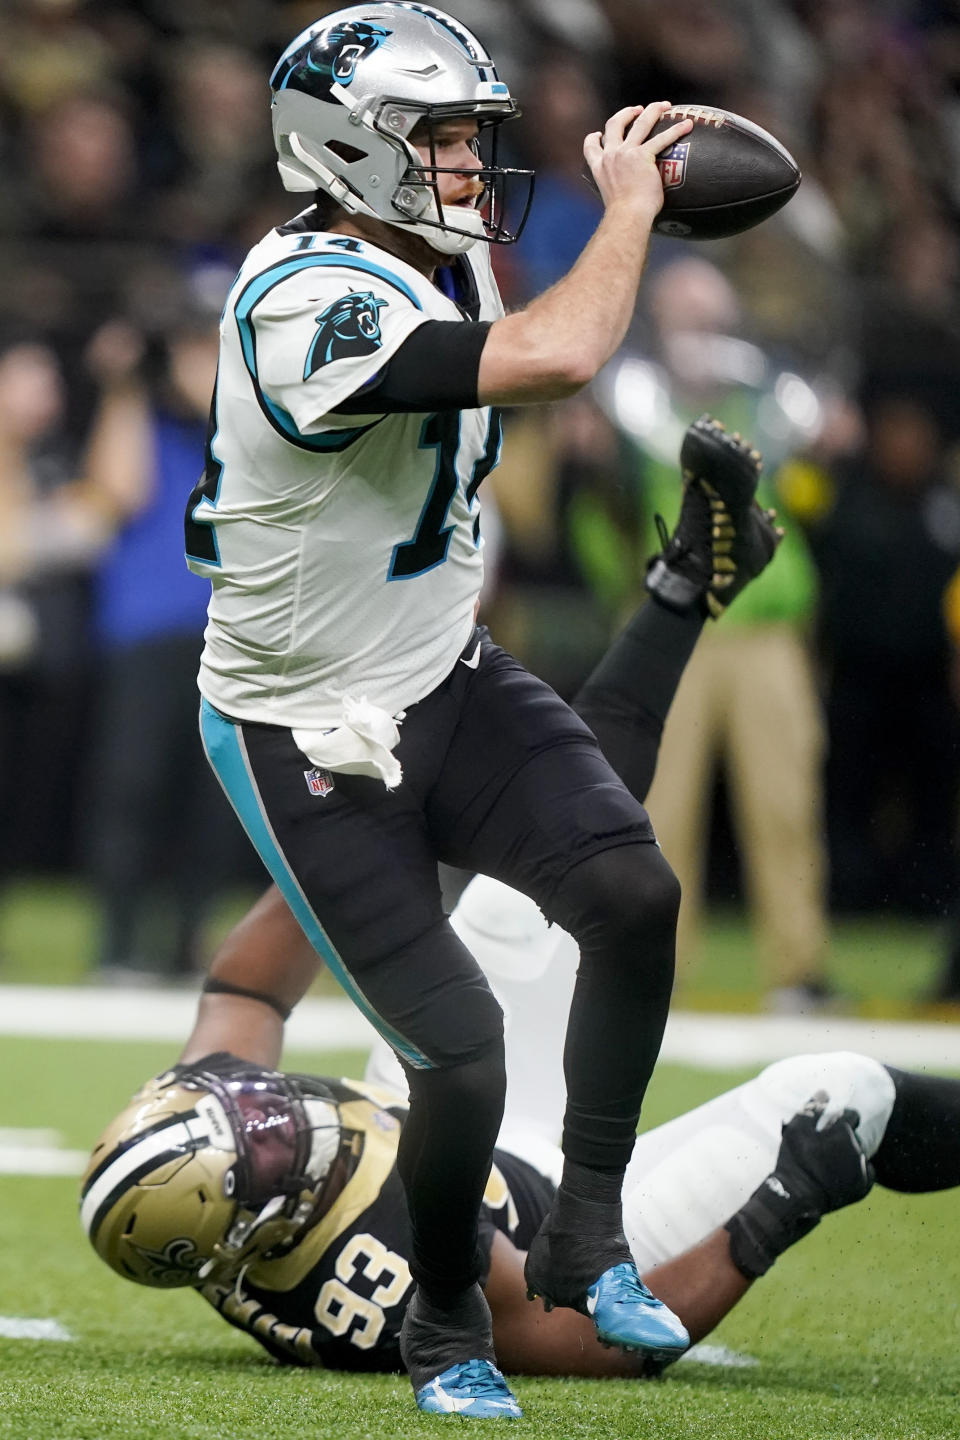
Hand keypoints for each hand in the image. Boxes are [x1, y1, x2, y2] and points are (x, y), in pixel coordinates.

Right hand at [584, 103, 692, 217]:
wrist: (626, 217)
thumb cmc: (622, 216)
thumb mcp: (611, 198)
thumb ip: (617, 189)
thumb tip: (629, 200)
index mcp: (599, 168)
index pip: (590, 147)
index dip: (595, 138)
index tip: (599, 134)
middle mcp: (610, 156)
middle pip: (614, 124)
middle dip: (626, 113)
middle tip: (638, 111)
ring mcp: (626, 153)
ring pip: (640, 123)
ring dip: (652, 110)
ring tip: (664, 106)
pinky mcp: (643, 156)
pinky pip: (662, 138)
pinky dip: (676, 129)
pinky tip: (687, 124)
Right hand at [774, 1092, 874, 1213]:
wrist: (797, 1196)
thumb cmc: (795, 1160)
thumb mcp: (797, 1129)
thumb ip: (813, 1108)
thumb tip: (825, 1092)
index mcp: (843, 1131)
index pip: (852, 1115)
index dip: (841, 1118)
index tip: (830, 1125)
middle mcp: (857, 1148)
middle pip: (855, 1135)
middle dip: (843, 1136)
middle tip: (825, 1146)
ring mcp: (862, 1169)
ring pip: (860, 1152)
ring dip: (849, 1152)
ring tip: (830, 1161)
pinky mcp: (863, 1187)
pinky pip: (867, 1171)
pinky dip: (858, 1169)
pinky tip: (842, 1172)